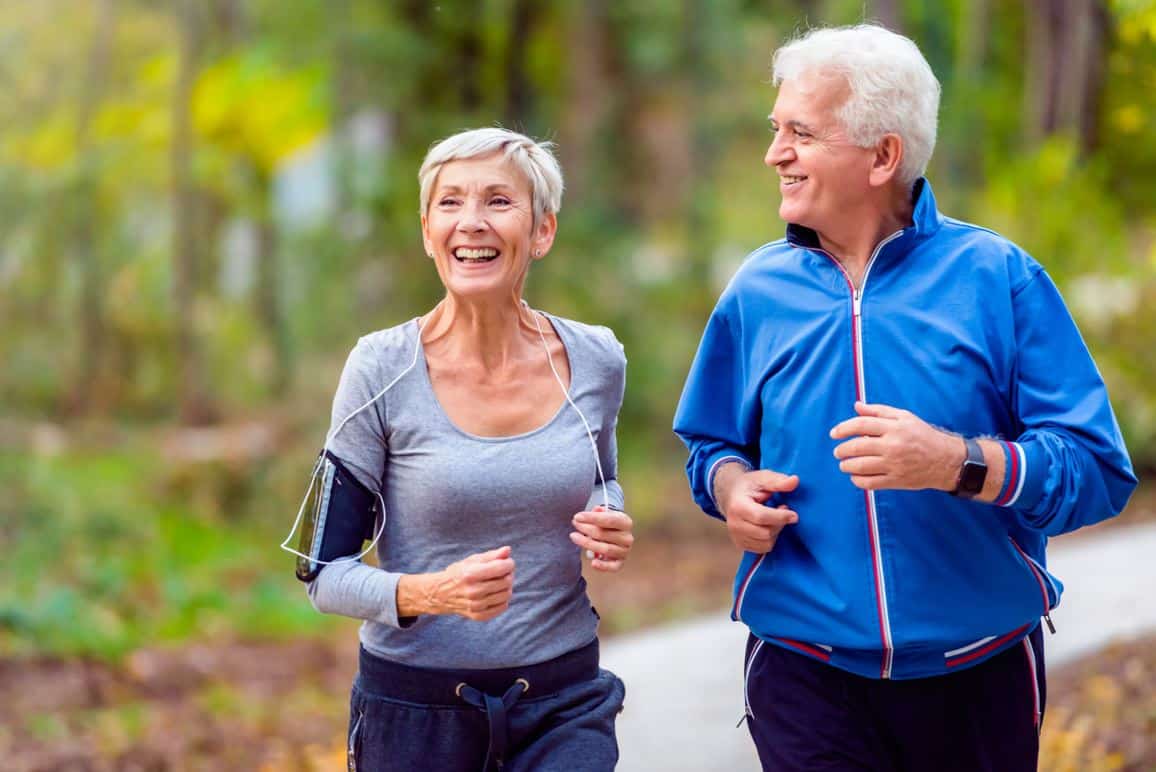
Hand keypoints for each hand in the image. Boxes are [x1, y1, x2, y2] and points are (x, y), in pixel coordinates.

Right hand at [417, 546, 515, 620]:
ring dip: (507, 587)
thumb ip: (491, 555)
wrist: (441, 594)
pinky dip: (503, 599)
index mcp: (471, 574)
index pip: (502, 568)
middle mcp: (473, 591)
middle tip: (503, 572)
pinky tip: (495, 594)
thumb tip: (508, 550)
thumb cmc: (460, 573)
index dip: (509, 563)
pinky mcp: (478, 616)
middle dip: (509, 574)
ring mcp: (476, 606)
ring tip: (499, 582)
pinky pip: (502, 607)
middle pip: (506, 582)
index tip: (506, 562)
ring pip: (507, 595)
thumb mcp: (472, 560)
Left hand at [570, 506, 633, 571]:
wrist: (616, 535)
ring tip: (574, 536)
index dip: (592, 518)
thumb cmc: (608, 524)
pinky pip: (613, 567)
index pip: (609, 520)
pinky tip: (593, 562)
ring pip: (604, 549)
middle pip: (603, 534)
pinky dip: (603, 566)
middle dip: (586, 528)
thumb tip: (596, 509)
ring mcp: (624, 551)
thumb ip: (599, 512)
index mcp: (626, 522)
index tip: (577, 517)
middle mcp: (627, 538)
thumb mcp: (605, 514)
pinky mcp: (620, 562)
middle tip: (574, 524)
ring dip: (587, 543)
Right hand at [714, 464, 799, 553]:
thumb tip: (795, 480)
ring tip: (775, 518)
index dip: (780, 517)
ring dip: (776, 532)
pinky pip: (763, 549)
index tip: (794, 515)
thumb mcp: (763, 478)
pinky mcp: (740, 544)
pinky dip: (770, 539)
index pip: (761, 517)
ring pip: (766, 543)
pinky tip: (769, 526)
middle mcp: (734, 524)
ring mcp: (736, 536)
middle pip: (766, 533)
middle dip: (780, 523)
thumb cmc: (749, 486)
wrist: (731, 494)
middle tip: (783, 510)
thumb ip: (778, 481)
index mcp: (738, 506)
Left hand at [830, 401, 964, 490]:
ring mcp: (894, 465)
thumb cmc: (923, 435)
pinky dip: (857, 480)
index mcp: (894, 427)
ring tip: (844, 464)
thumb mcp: (904, 417)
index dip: (843, 428)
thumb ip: (878, 411)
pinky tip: (855, 476)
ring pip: (860, 467)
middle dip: (841, 450)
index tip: (834, 434)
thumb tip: (856, 406)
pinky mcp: (896, 480)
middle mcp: (893, 445)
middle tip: (837, 452)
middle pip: (856, 447)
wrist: (945, 460)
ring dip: (846, 466)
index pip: (861, 425)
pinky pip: (869, 483)